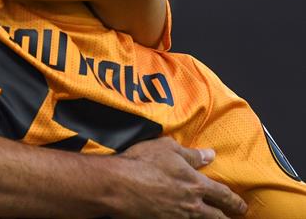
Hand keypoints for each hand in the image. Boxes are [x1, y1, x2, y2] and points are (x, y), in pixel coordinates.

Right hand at [108, 137, 246, 217]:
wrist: (118, 184)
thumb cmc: (142, 162)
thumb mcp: (167, 148)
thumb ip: (191, 154)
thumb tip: (210, 155)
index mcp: (196, 184)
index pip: (224, 195)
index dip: (235, 201)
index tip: (242, 207)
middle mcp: (191, 204)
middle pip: (216, 216)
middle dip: (227, 218)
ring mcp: (176, 216)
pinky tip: (183, 217)